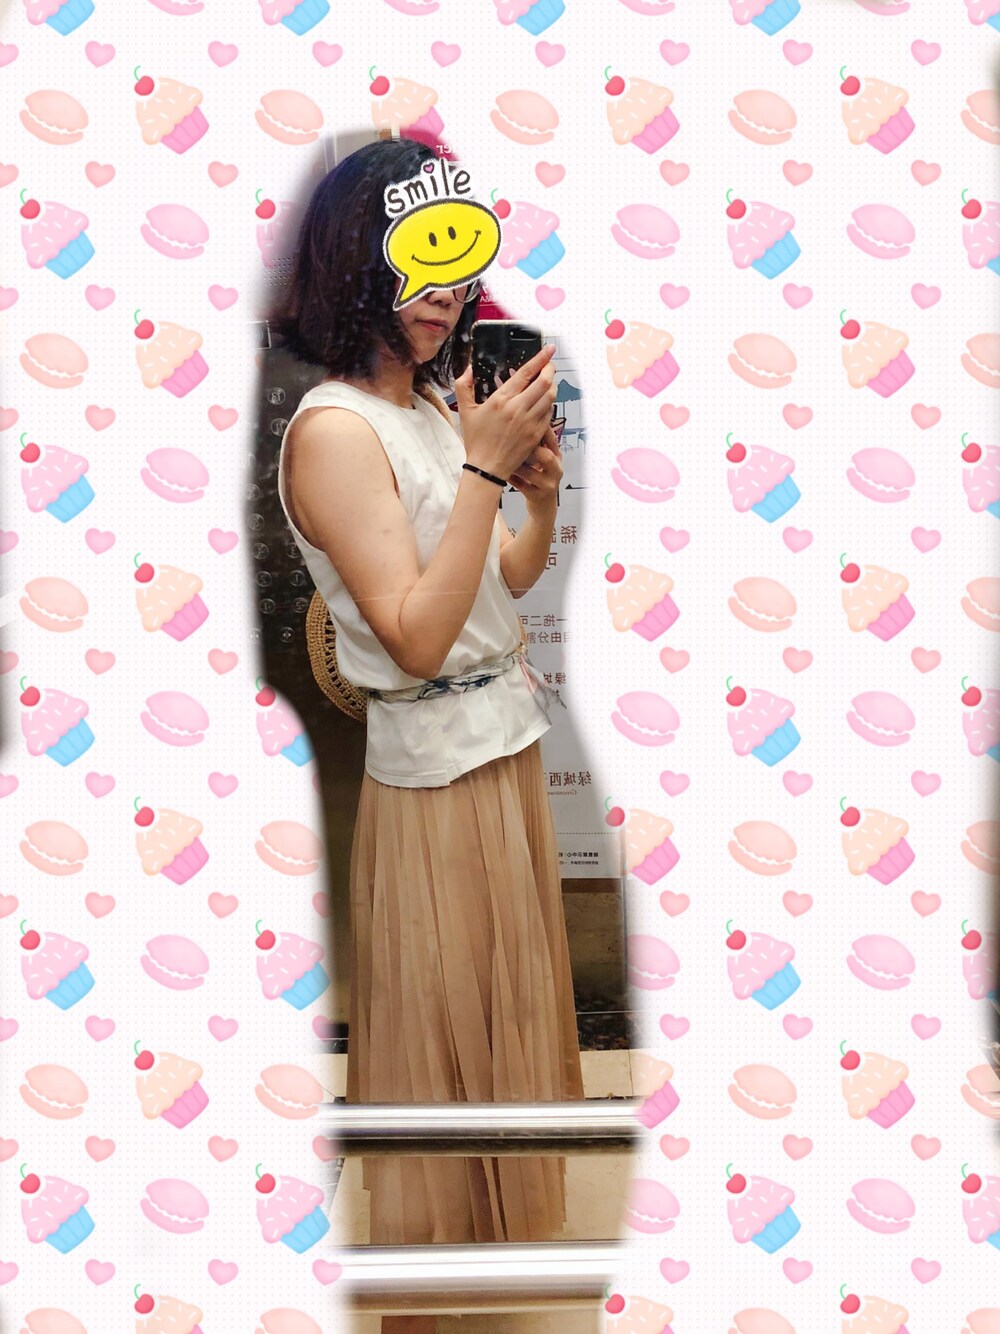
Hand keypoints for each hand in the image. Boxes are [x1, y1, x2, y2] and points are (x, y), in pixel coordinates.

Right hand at [452, 345, 556, 480]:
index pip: (526, 373)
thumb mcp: (465, 411)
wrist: (487, 468)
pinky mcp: (536, 434)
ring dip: (552, 385)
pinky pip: (549, 413)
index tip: (548, 350)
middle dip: (550, 369)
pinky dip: (549, 404)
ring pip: (550, 397)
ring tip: (548, 381)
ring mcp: (530, 422)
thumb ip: (463, 386)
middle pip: (544, 382)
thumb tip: (468, 369)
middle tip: (550, 364)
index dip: (540, 359)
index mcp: (501, 400)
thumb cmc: (476, 440)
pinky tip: (544, 402)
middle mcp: (518, 409)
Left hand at [508, 426, 562, 512]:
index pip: (552, 440)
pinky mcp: (538, 497)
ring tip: (504, 459)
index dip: (539, 431)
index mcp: (557, 457)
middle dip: (528, 449)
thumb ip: (537, 443)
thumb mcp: (544, 460)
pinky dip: (512, 478)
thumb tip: (522, 421)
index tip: (522, 424)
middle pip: (546, 456)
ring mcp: (548, 485)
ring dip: (516, 465)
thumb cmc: (540, 477)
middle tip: (512, 444)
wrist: (544, 505)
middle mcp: (556, 470)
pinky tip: (504, 473)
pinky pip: (522, 486)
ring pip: (531, 473)